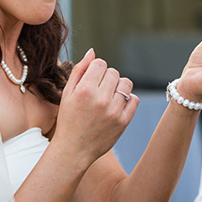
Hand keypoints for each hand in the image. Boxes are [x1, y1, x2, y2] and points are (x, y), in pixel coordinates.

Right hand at [55, 49, 137, 165]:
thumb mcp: (67, 94)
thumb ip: (79, 70)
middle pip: (113, 72)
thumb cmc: (68, 120)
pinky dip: (127, 99)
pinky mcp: (123, 122)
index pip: (100, 63)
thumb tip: (93, 50)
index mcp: (84, 90)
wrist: (73, 151)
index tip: (92, 79)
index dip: (96, 69)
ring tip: (108, 97)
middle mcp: (100, 99)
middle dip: (106, 78)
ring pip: (126, 84)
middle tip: (98, 91)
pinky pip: (134, 99)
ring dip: (118, 87)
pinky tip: (116, 105)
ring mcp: (113, 111)